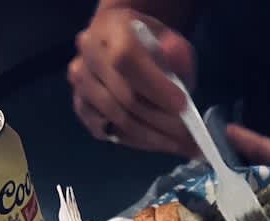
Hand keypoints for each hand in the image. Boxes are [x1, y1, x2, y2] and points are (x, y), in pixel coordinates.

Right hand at [68, 7, 195, 153]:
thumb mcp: (170, 40)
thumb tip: (174, 56)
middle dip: (161, 122)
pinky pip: (107, 132)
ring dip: (152, 138)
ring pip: (117, 119)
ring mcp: (80, 81)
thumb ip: (177, 51)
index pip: (126, 59)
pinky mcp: (80, 105)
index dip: (155, 87)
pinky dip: (136, 142)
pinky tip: (157, 142)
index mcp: (111, 27)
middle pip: (124, 97)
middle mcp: (88, 53)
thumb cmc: (149, 45)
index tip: (183, 107)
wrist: (120, 44)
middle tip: (189, 138)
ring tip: (179, 145)